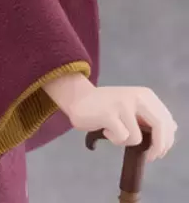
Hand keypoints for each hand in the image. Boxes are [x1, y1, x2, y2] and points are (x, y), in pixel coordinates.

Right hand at [46, 75, 177, 161]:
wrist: (78, 97)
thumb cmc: (107, 105)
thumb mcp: (132, 106)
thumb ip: (151, 115)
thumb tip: (173, 127)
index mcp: (145, 95)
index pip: (167, 121)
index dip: (167, 140)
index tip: (160, 152)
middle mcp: (137, 96)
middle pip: (160, 127)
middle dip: (158, 147)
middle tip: (150, 157)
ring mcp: (122, 104)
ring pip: (137, 138)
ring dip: (125, 141)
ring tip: (114, 132)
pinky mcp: (109, 114)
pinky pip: (121, 138)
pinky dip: (113, 139)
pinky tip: (105, 130)